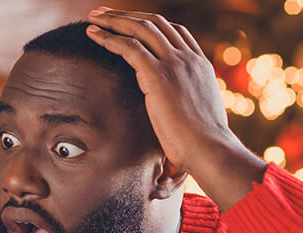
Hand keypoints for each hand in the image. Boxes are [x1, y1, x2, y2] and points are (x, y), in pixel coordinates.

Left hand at [86, 7, 266, 209]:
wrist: (210, 150)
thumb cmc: (205, 146)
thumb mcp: (199, 118)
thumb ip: (188, 107)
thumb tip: (180, 119)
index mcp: (200, 65)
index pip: (175, 32)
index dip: (150, 24)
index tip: (131, 24)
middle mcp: (189, 58)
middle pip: (155, 23)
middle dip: (127, 16)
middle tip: (104, 13)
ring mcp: (175, 64)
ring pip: (140, 28)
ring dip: (114, 20)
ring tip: (92, 17)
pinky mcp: (158, 75)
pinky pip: (129, 46)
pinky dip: (108, 38)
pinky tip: (92, 35)